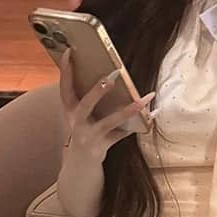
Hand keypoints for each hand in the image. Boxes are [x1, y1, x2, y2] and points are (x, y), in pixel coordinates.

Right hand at [58, 48, 156, 163]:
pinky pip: (123, 134)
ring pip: (109, 122)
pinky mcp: (102, 146)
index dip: (65, 70)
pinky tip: (151, 115)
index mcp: (70, 109)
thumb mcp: (79, 114)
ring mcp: (89, 135)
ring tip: (141, 100)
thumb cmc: (84, 130)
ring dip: (127, 111)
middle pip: (85, 105)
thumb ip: (86, 95)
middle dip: (97, 92)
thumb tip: (106, 71)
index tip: (68, 52)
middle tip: (110, 79)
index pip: (64, 87)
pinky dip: (138, 125)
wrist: (80, 164)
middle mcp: (76, 122)